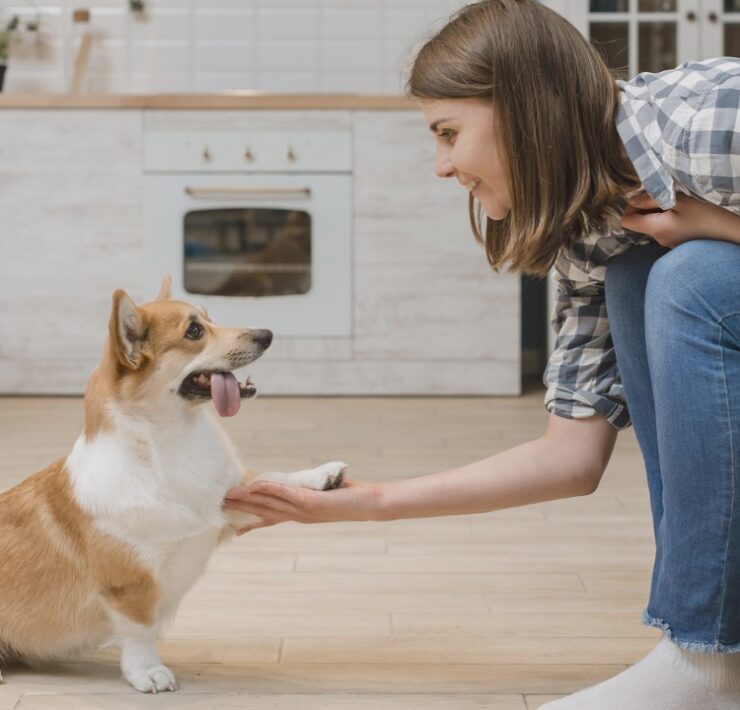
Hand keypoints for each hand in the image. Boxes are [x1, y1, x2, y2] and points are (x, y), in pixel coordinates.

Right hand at [223, 477, 381, 533]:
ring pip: (269, 504)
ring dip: (248, 499)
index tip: (234, 527)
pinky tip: (254, 485)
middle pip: (264, 512)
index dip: (252, 522)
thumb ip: (310, 487)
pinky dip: (268, 488)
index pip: (271, 519)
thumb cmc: (352, 496)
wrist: (371, 504)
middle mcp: (299, 516)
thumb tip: (300, 480)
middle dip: (242, 509)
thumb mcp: (325, 491)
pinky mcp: (311, 502)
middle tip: (220, 506)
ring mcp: (304, 511)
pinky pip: (284, 493)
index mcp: (301, 515)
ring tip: (229, 496)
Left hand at [621, 191, 739, 247]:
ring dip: (657, 211)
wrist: (729, 233)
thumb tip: (632, 200)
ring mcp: (667, 242)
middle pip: (638, 222)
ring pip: (651, 224)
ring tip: (674, 202)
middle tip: (661, 195)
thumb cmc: (706, 215)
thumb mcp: (679, 201)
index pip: (627, 222)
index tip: (644, 197)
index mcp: (656, 229)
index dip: (630, 207)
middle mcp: (658, 238)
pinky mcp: (676, 241)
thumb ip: (652, 200)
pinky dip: (666, 217)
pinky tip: (681, 211)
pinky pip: (663, 228)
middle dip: (644, 207)